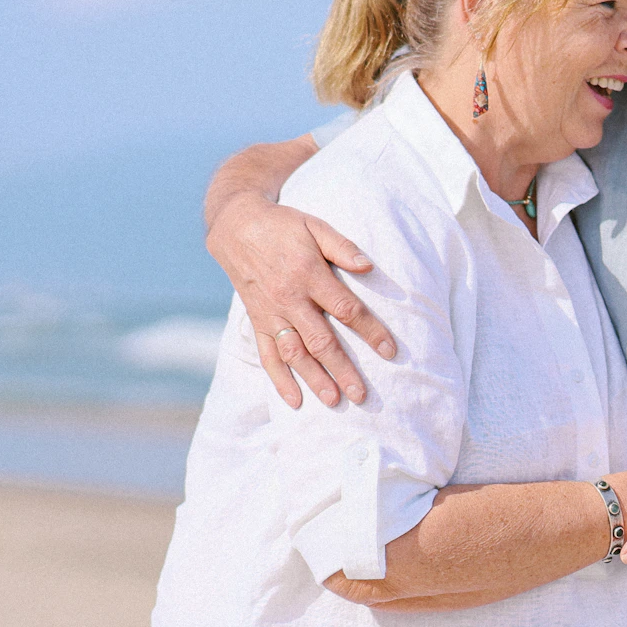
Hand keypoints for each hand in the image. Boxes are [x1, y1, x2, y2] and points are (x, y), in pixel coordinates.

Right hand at [206, 191, 394, 408]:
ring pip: (294, 353)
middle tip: (362, 395)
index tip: (390, 351)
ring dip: (314, 379)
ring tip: (334, 401)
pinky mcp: (257, 321)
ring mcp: (271, 313)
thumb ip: (343, 247)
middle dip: (343, 369)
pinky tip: (294, 400)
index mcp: (309, 274)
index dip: (370, 331)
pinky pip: (267, 354)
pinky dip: (279, 378)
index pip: (346, 309)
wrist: (236, 226)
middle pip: (321, 340)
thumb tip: (369, 266)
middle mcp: (289, 299)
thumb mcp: (315, 225)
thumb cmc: (284, 225)